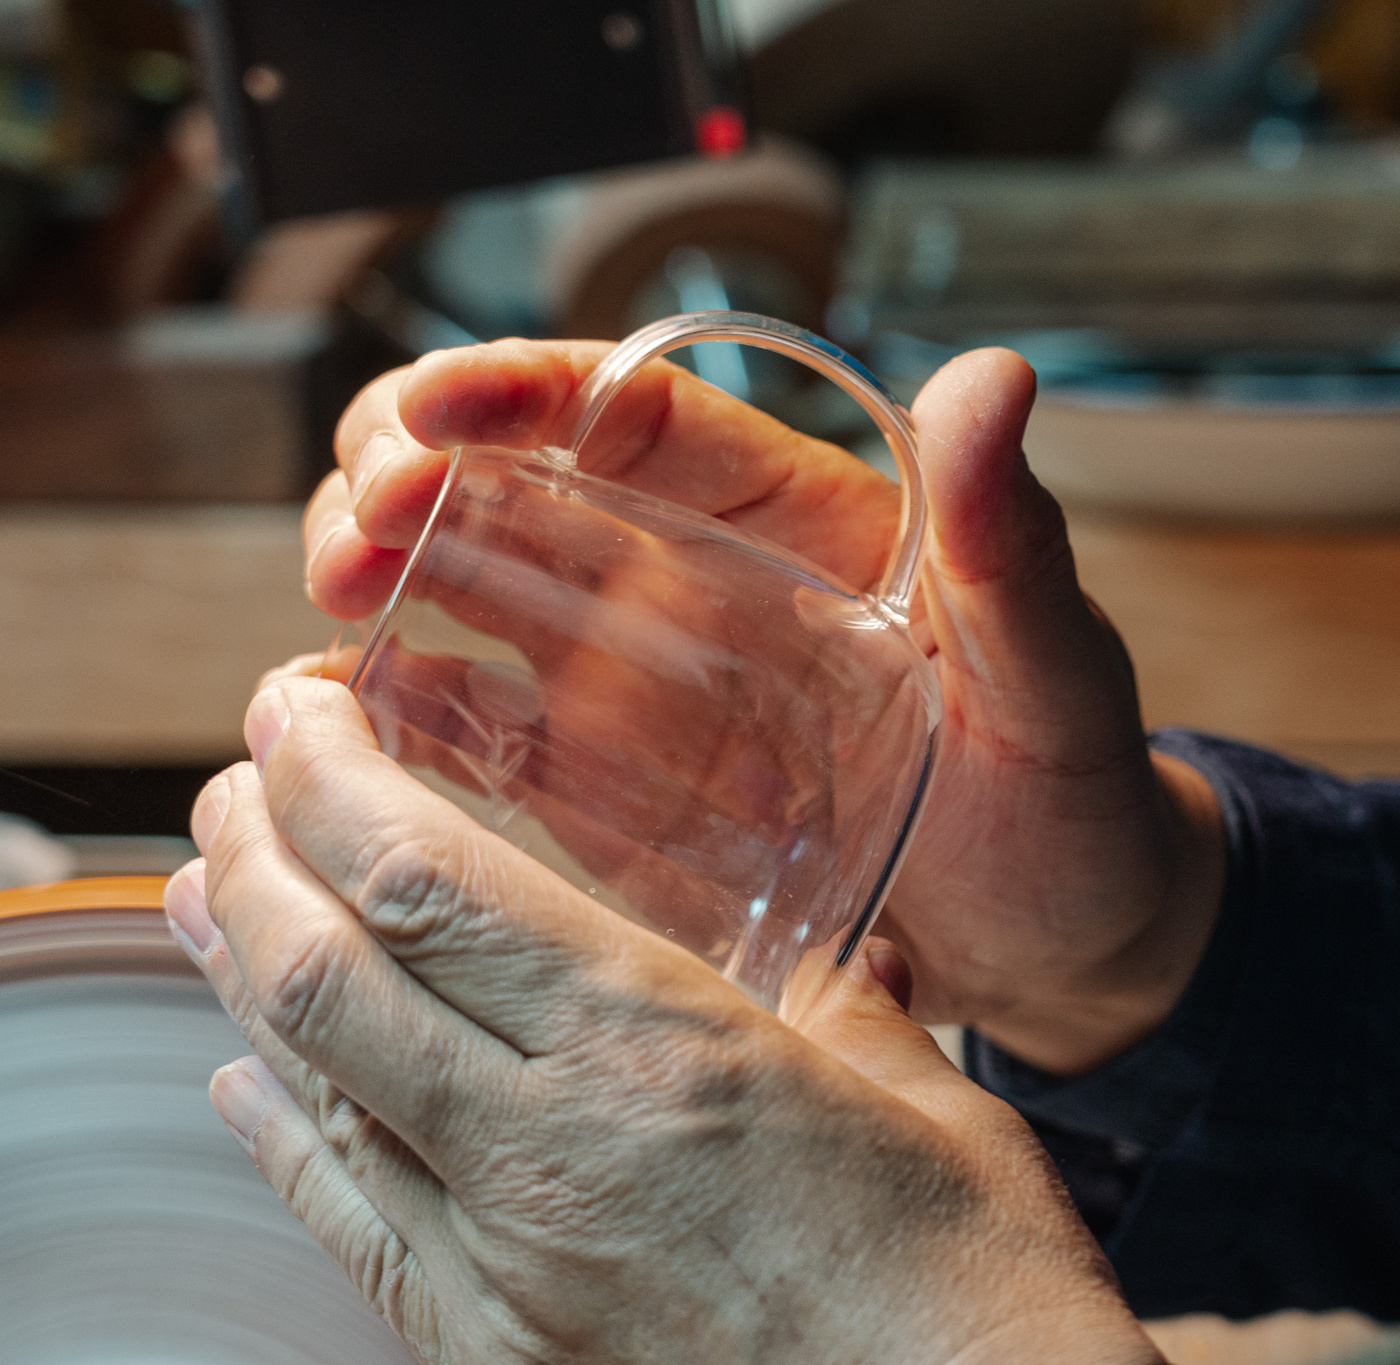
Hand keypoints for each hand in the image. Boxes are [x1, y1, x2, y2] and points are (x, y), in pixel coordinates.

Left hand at [163, 675, 1160, 1364]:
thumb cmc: (993, 1322)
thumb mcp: (934, 1114)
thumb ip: (849, 1012)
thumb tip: (830, 957)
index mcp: (669, 1054)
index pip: (430, 881)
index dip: (328, 777)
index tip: (296, 711)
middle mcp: (551, 1156)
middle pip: (325, 973)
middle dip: (254, 851)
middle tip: (238, 785)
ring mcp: (504, 1286)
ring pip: (312, 1100)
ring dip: (243, 982)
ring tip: (206, 900)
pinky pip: (354, 1239)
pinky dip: (285, 1144)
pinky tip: (249, 1091)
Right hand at [302, 341, 1224, 1072]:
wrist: (1067, 947)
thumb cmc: (1075, 793)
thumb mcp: (1056, 673)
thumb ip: (1012, 547)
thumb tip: (996, 382)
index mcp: (793, 521)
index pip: (638, 414)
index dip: (525, 389)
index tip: (438, 404)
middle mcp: (691, 584)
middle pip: (511, 483)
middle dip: (407, 474)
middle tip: (352, 528)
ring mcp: (633, 689)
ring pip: (465, 594)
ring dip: (375, 583)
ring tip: (324, 614)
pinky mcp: (604, 796)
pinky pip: (475, 738)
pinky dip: (391, 723)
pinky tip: (329, 732)